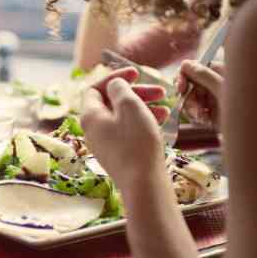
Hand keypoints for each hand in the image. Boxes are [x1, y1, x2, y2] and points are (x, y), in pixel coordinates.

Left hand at [81, 67, 167, 185]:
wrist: (143, 184)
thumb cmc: (136, 143)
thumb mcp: (130, 107)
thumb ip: (120, 89)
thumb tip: (114, 85)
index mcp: (89, 116)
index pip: (94, 88)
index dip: (115, 77)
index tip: (137, 73)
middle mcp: (93, 130)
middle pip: (111, 102)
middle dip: (136, 93)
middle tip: (160, 91)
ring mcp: (105, 144)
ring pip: (123, 117)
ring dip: (144, 108)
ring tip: (166, 109)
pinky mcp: (118, 155)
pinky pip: (128, 132)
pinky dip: (143, 123)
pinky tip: (162, 123)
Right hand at [176, 59, 223, 128]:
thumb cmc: (247, 107)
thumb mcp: (223, 89)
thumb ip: (204, 75)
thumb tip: (186, 64)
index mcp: (221, 72)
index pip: (196, 67)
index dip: (184, 76)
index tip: (180, 89)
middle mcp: (216, 83)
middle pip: (190, 85)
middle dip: (189, 98)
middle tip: (194, 109)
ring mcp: (214, 99)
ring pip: (190, 100)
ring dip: (192, 110)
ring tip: (202, 118)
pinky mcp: (213, 113)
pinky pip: (195, 112)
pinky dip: (197, 118)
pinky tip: (206, 122)